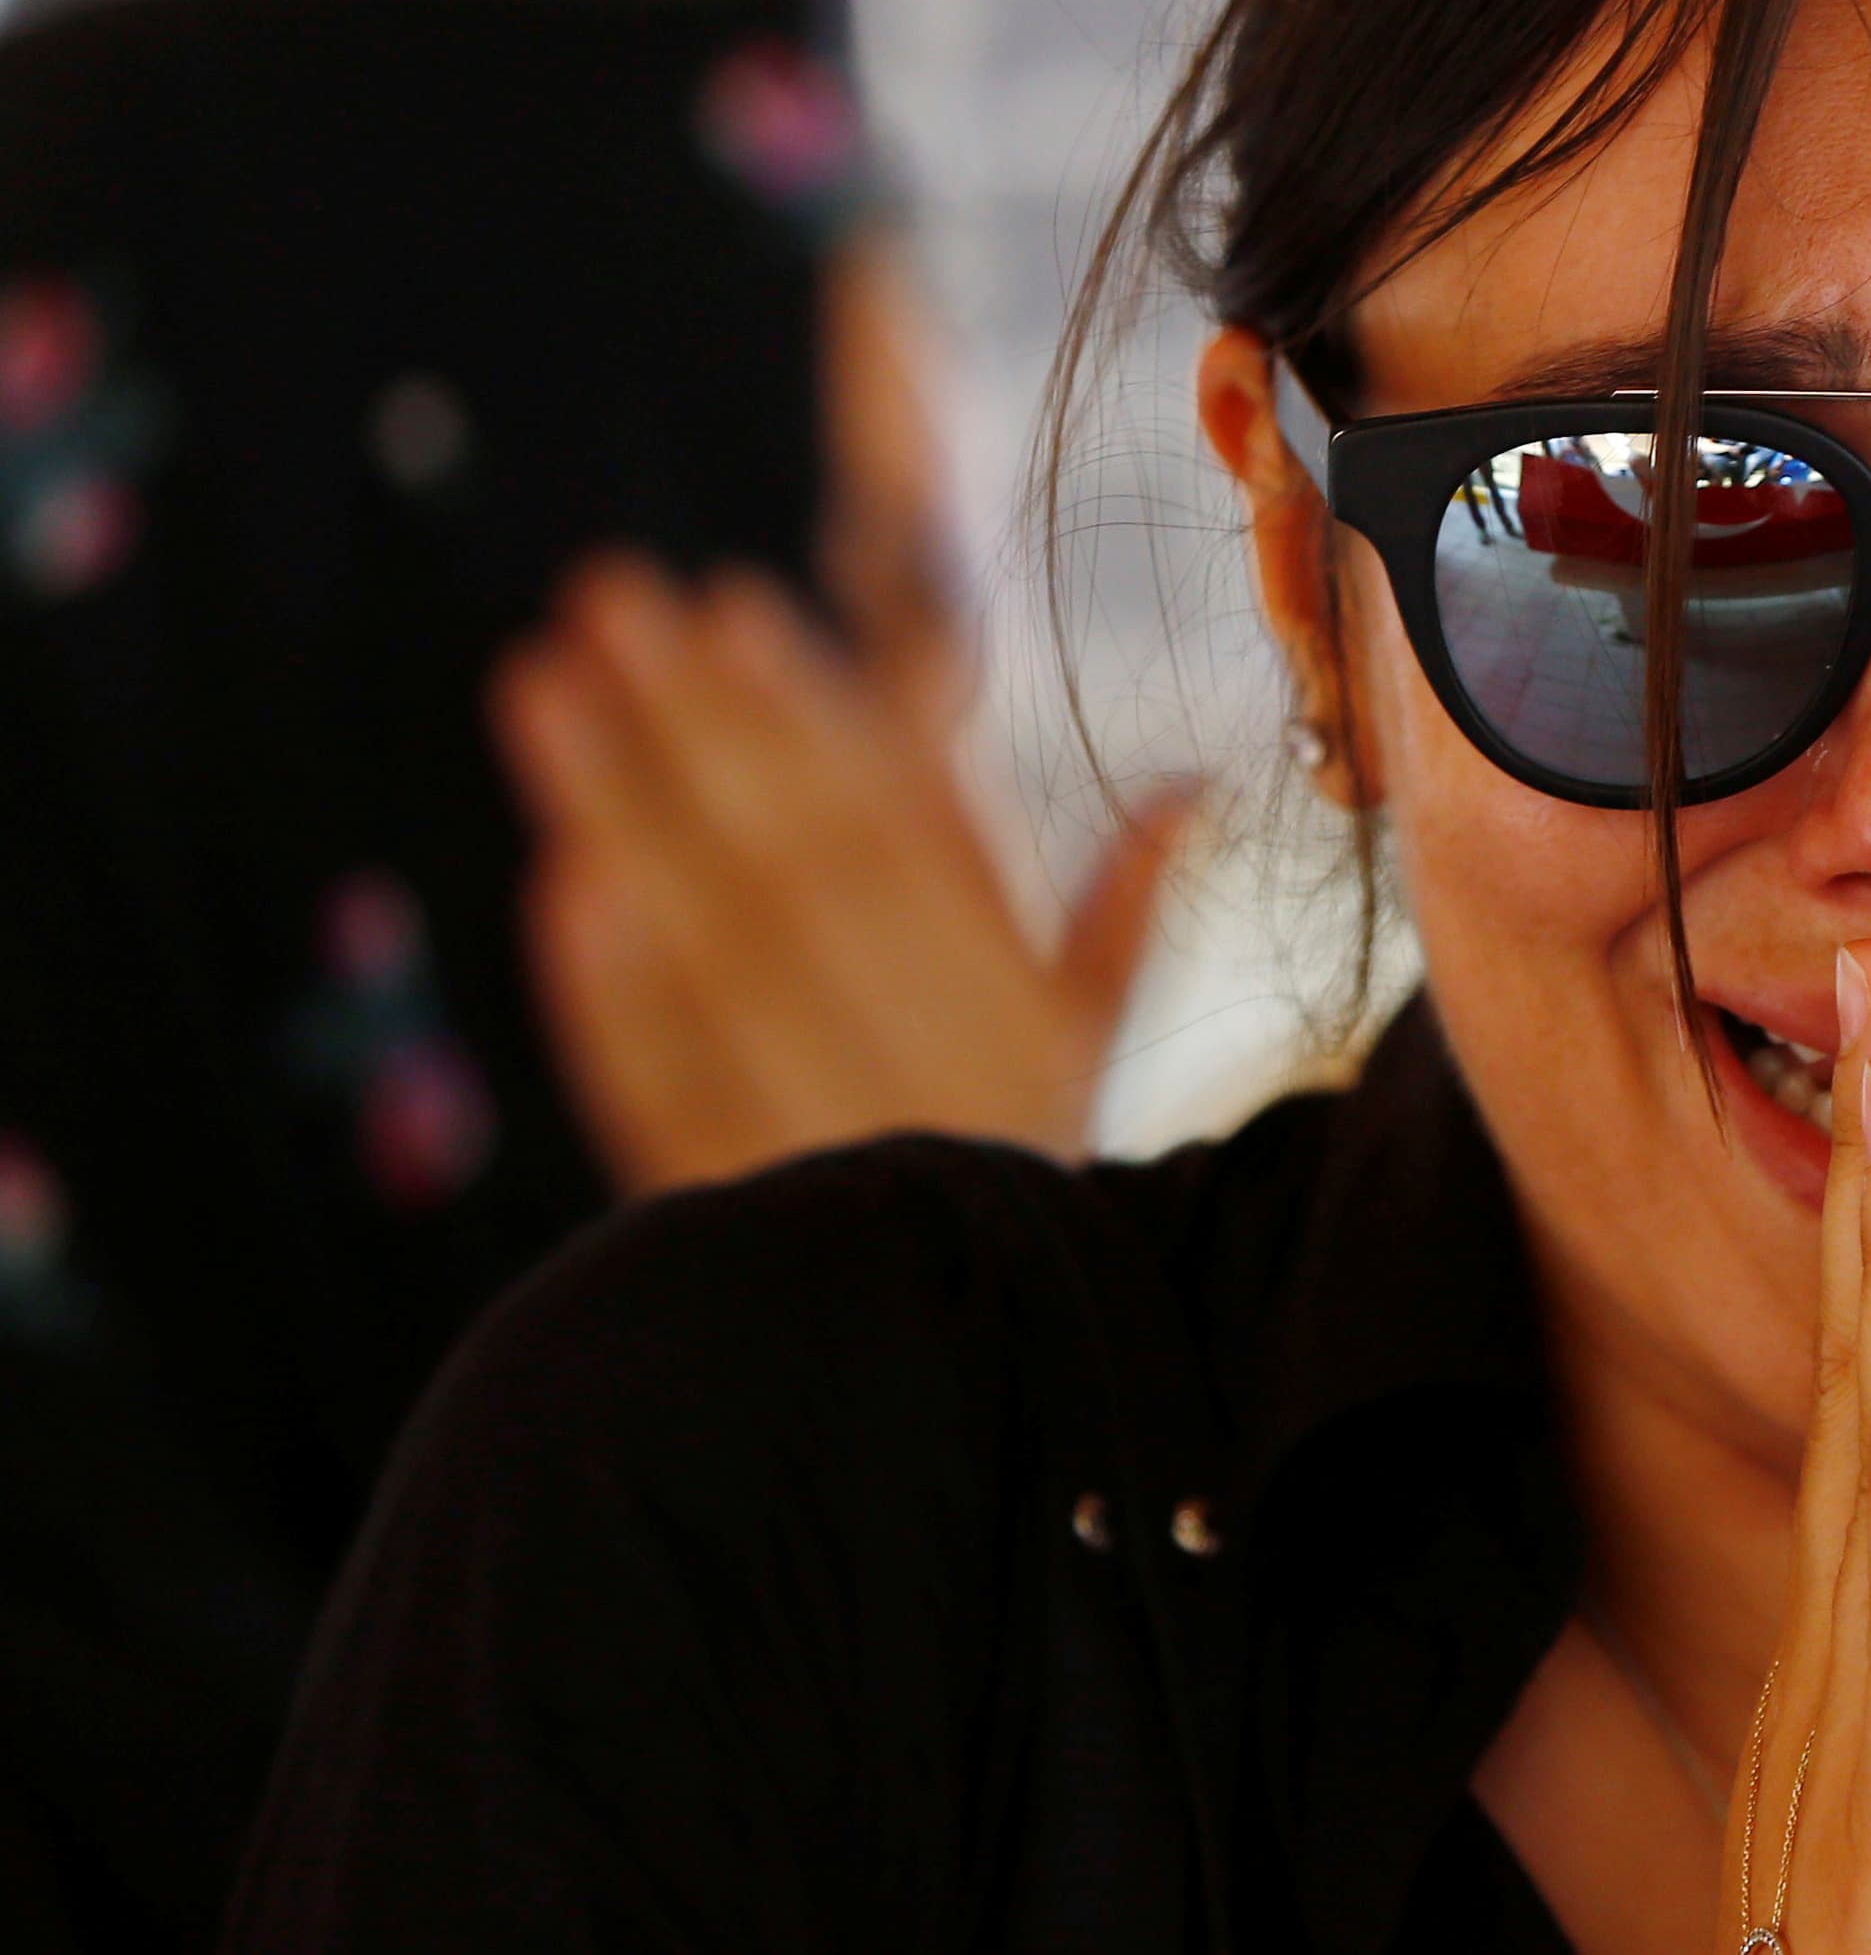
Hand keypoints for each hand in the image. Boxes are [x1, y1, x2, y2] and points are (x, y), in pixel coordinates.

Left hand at [488, 553, 1192, 1196]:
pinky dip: (610, 999)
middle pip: (794, 877)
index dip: (815, 722)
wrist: (997, 1411)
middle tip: (610, 597)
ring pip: (713, 962)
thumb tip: (1192, 783)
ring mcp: (826, 1145)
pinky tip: (563, 890)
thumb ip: (1121, 918)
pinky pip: (668, 1100)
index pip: (898, 842)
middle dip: (699, 730)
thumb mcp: (1092, 1057)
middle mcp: (929, 1076)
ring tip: (540, 685)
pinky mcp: (736, 1216)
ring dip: (620, 818)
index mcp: (1016, 1022)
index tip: (737, 607)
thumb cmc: (1032, 1188)